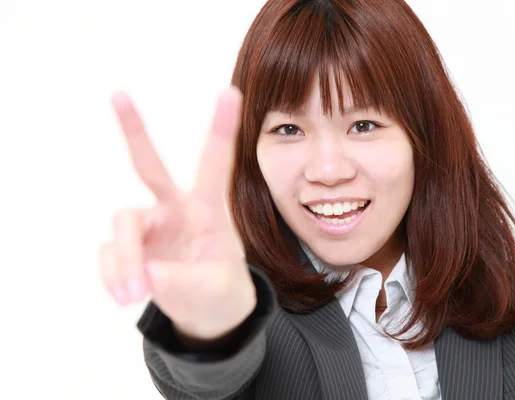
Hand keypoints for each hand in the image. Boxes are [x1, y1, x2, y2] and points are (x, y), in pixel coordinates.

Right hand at [99, 87, 255, 339]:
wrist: (204, 314)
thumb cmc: (220, 292)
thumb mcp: (215, 290)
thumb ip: (184, 283)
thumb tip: (146, 274)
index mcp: (207, 211)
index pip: (214, 166)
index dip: (221, 131)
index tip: (230, 92)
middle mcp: (174, 209)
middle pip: (149, 166)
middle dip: (135, 130)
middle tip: (119, 92)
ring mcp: (148, 225)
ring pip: (122, 227)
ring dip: (124, 262)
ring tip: (133, 296)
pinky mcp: (127, 245)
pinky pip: (109, 255)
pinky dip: (115, 276)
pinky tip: (128, 294)